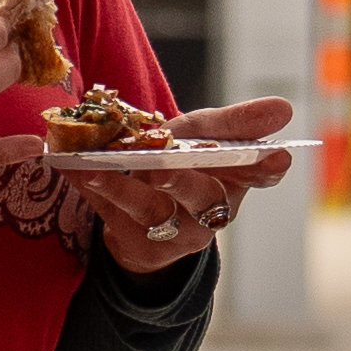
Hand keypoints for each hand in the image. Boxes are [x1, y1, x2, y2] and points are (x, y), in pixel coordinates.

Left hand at [70, 102, 299, 273]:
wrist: (146, 220)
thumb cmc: (185, 166)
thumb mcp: (209, 140)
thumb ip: (236, 124)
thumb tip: (284, 109)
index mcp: (234, 183)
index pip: (260, 175)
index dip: (268, 167)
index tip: (279, 155)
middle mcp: (208, 213)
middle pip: (202, 198)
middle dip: (183, 180)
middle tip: (162, 166)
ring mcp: (170, 233)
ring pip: (151, 212)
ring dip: (122, 188)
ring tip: (95, 170)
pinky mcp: (132, 241)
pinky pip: (106, 212)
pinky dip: (85, 188)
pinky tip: (66, 167)